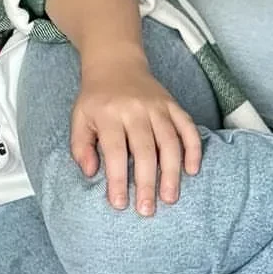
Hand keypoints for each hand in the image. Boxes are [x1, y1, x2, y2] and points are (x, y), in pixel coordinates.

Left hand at [70, 48, 203, 214]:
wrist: (116, 63)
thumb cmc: (96, 98)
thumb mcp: (79, 118)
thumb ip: (80, 147)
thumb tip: (91, 173)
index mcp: (109, 113)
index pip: (115, 150)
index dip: (118, 179)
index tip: (119, 204)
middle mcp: (135, 109)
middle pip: (145, 149)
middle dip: (147, 182)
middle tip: (147, 210)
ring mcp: (157, 106)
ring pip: (169, 141)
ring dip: (172, 171)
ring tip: (170, 198)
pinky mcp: (172, 104)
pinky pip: (187, 126)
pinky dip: (193, 148)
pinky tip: (193, 170)